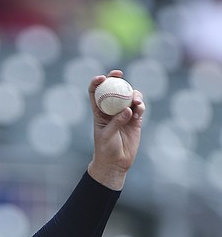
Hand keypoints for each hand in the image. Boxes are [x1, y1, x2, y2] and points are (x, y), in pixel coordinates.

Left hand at [87, 69, 144, 190]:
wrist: (116, 162)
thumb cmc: (105, 149)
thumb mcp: (107, 136)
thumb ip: (116, 122)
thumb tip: (127, 110)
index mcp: (99, 112)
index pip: (95, 93)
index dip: (97, 82)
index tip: (102, 77)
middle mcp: (111, 110)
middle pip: (114, 89)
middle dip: (117, 78)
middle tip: (120, 74)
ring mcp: (124, 114)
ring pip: (129, 96)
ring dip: (133, 94)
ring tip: (136, 101)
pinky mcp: (135, 120)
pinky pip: (139, 108)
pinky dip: (140, 106)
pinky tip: (139, 110)